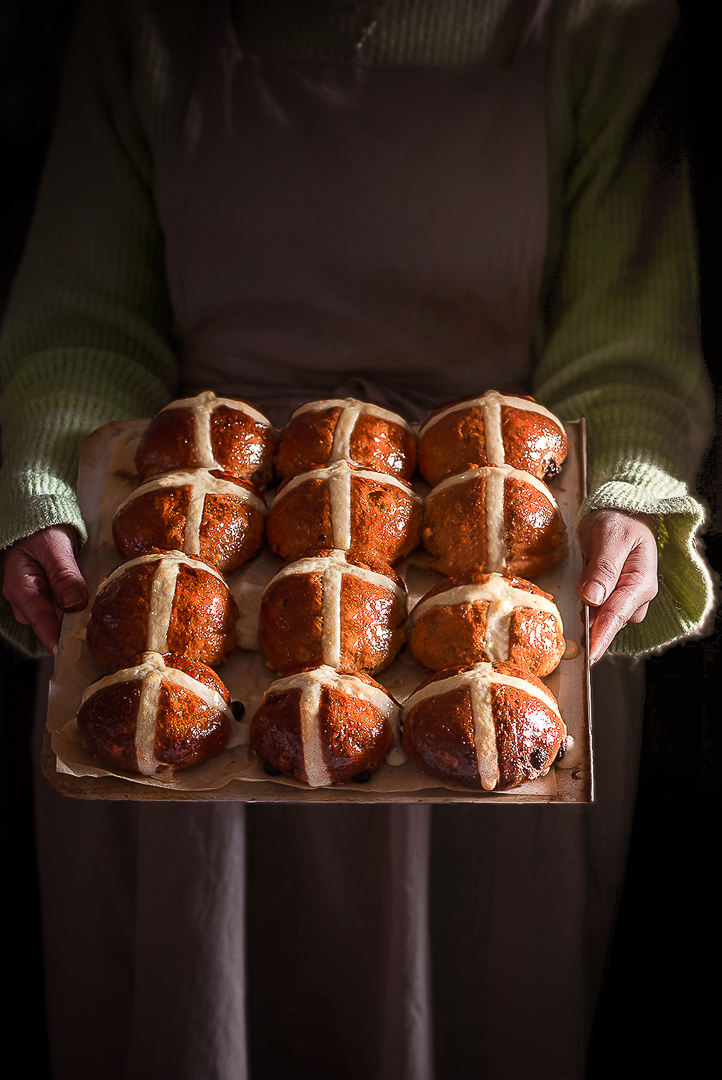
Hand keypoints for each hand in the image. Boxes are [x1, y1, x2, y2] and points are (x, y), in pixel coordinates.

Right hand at [2, 526, 88, 652]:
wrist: (43, 529)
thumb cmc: (43, 534)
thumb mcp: (54, 548)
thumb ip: (65, 574)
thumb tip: (74, 603)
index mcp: (21, 587)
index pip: (37, 617)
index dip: (52, 635)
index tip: (64, 650)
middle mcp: (27, 601)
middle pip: (51, 623)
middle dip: (73, 625)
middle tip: (98, 623)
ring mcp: (40, 604)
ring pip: (61, 619)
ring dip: (79, 617)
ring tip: (98, 608)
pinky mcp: (52, 604)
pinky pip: (67, 613)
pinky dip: (80, 610)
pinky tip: (93, 604)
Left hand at [577, 509, 657, 664]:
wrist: (619, 514)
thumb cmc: (617, 520)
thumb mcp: (609, 536)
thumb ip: (603, 566)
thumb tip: (593, 597)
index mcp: (640, 582)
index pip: (618, 614)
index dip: (602, 636)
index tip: (590, 655)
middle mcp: (636, 595)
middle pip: (610, 622)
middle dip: (590, 635)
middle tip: (567, 645)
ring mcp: (624, 598)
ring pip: (603, 619)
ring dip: (586, 624)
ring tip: (567, 629)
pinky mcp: (612, 597)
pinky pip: (598, 612)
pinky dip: (585, 616)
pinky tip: (573, 616)